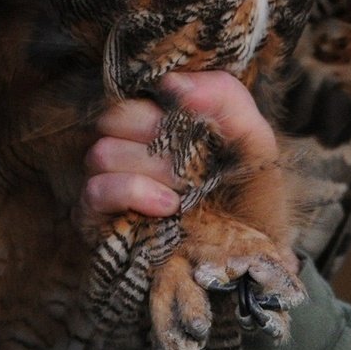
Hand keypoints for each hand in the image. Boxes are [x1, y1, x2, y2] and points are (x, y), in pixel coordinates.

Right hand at [74, 72, 276, 231]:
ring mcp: (110, 187)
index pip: (141, 93)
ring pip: (100, 152)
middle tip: (189, 158)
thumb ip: (225, 99)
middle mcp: (130, 152)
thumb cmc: (250, 203)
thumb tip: (172, 83)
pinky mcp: (97, 222)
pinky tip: (167, 206)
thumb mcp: (255, 145)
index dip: (165, 99)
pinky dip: (132, 191)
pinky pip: (95, 190)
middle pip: (113, 117)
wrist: (250, 267)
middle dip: (154, 132)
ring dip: (149, 167)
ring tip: (184, 190)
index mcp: (162, 127)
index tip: (194, 113)